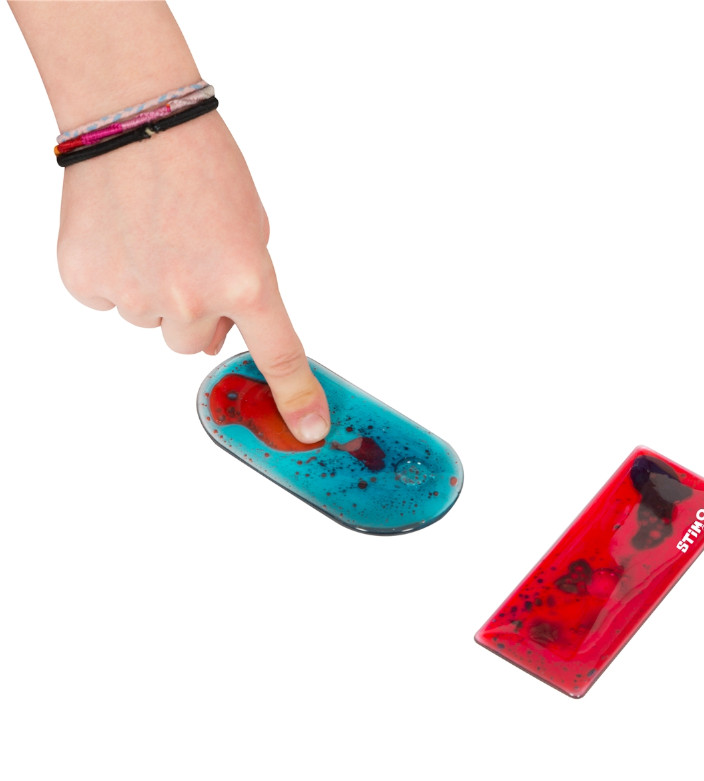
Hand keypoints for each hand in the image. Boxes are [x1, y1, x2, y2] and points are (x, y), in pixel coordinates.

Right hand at [56, 111, 329, 442]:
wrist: (137, 116)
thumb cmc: (203, 163)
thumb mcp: (253, 229)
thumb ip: (249, 287)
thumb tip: (231, 329)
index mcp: (246, 280)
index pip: (277, 354)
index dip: (294, 396)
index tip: (306, 429)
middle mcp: (192, 298)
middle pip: (197, 344)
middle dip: (199, 312)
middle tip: (192, 259)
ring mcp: (135, 293)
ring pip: (153, 324)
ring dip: (158, 294)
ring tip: (156, 237)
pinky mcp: (86, 281)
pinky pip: (109, 302)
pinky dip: (116, 277)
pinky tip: (123, 236)